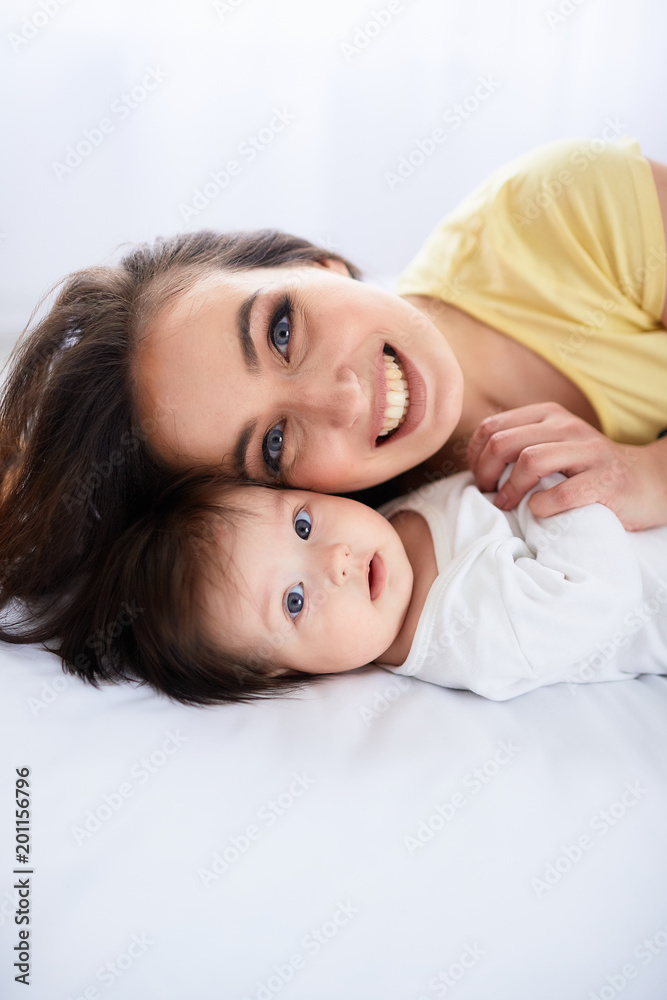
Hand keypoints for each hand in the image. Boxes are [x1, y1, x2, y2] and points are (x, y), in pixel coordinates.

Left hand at [466, 401, 666, 529]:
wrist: (645, 480)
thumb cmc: (586, 470)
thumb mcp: (553, 444)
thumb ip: (519, 444)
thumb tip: (474, 463)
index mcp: (548, 415)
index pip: (492, 427)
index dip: (475, 456)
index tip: (478, 477)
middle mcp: (567, 427)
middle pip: (504, 443)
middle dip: (485, 472)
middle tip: (488, 494)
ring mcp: (588, 452)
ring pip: (530, 461)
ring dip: (509, 489)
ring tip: (507, 504)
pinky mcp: (605, 480)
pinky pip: (561, 493)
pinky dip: (542, 506)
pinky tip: (539, 511)